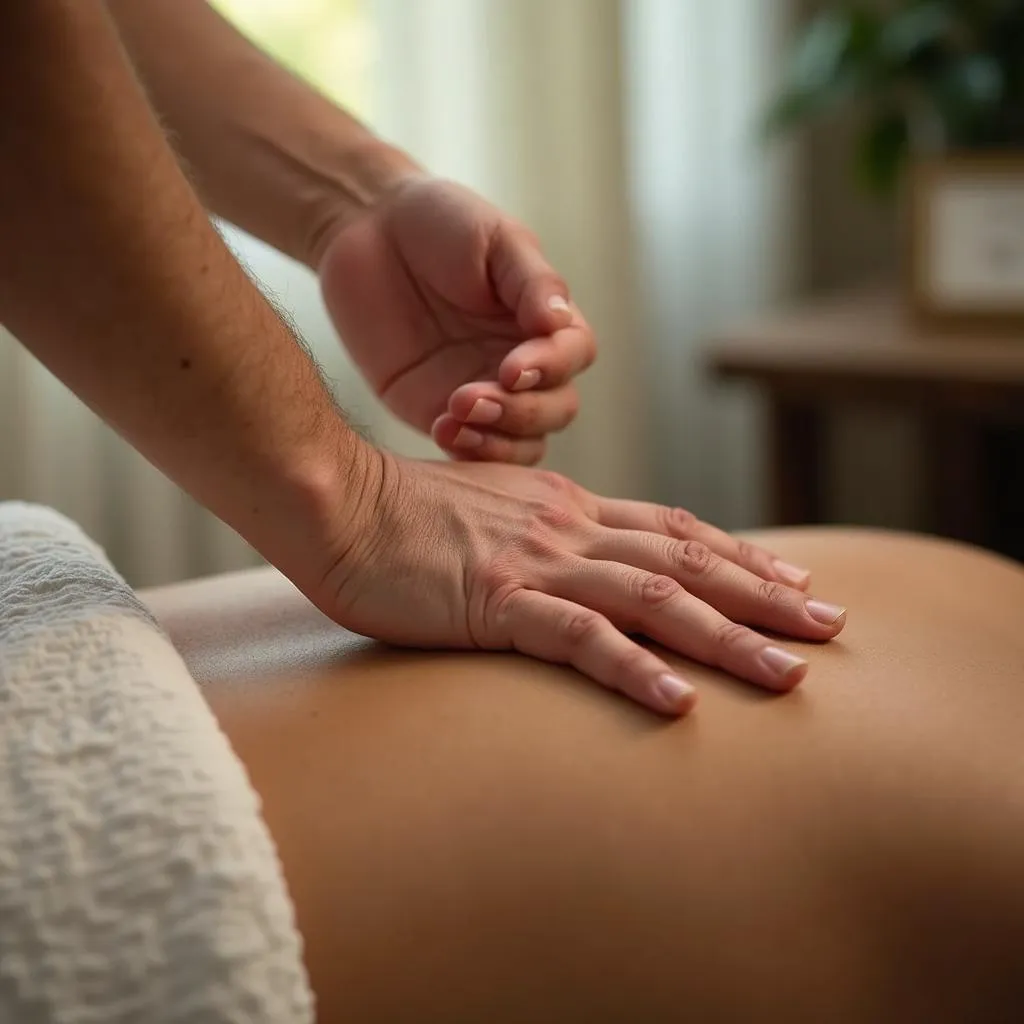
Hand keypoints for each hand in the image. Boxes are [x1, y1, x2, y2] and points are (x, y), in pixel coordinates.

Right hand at [314, 453, 845, 716]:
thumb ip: (541, 533)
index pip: (675, 529)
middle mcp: (568, 527)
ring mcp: (537, 562)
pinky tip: (678, 701)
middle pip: (687, 560)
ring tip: (788, 674)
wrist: (337, 501)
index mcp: (568, 506)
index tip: (794, 581)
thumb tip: (575, 565)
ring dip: (725, 635)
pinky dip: (633, 667)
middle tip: (830, 625)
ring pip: (652, 596)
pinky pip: (578, 637)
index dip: (741, 555)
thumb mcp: (490, 513)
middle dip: (764, 594)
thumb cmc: (403, 516)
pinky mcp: (496, 599)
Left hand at [317, 177, 594, 464]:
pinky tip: (442, 430)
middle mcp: (523, 361)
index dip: (551, 368)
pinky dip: (466, 449)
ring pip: (520, 441)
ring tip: (453, 420)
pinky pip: (470, 446)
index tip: (512, 366)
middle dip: (521, 412)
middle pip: (555, 410)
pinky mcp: (439, 411)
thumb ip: (532, 282)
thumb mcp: (495, 238)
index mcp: (545, 319)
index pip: (573, 356)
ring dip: (496, 439)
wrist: (365, 228)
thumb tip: (560, 323)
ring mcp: (484, 392)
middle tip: (473, 398)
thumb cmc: (440, 221)